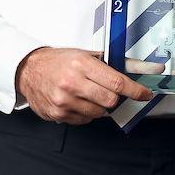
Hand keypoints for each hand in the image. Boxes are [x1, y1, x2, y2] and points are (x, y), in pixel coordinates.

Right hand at [14, 47, 160, 124]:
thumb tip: (143, 68)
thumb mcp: (87, 54)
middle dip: (115, 96)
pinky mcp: (57, 114)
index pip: (117, 82)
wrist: (29, 70)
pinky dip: (87, 112)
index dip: (135, 90)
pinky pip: (84, 120)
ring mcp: (63, 101)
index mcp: (81, 64)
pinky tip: (78, 100)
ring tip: (89, 93)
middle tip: (108, 89)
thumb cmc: (60, 61)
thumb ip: (115, 63)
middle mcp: (72, 83)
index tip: (145, 94)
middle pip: (110, 100)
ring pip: (98, 113)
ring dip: (100, 105)